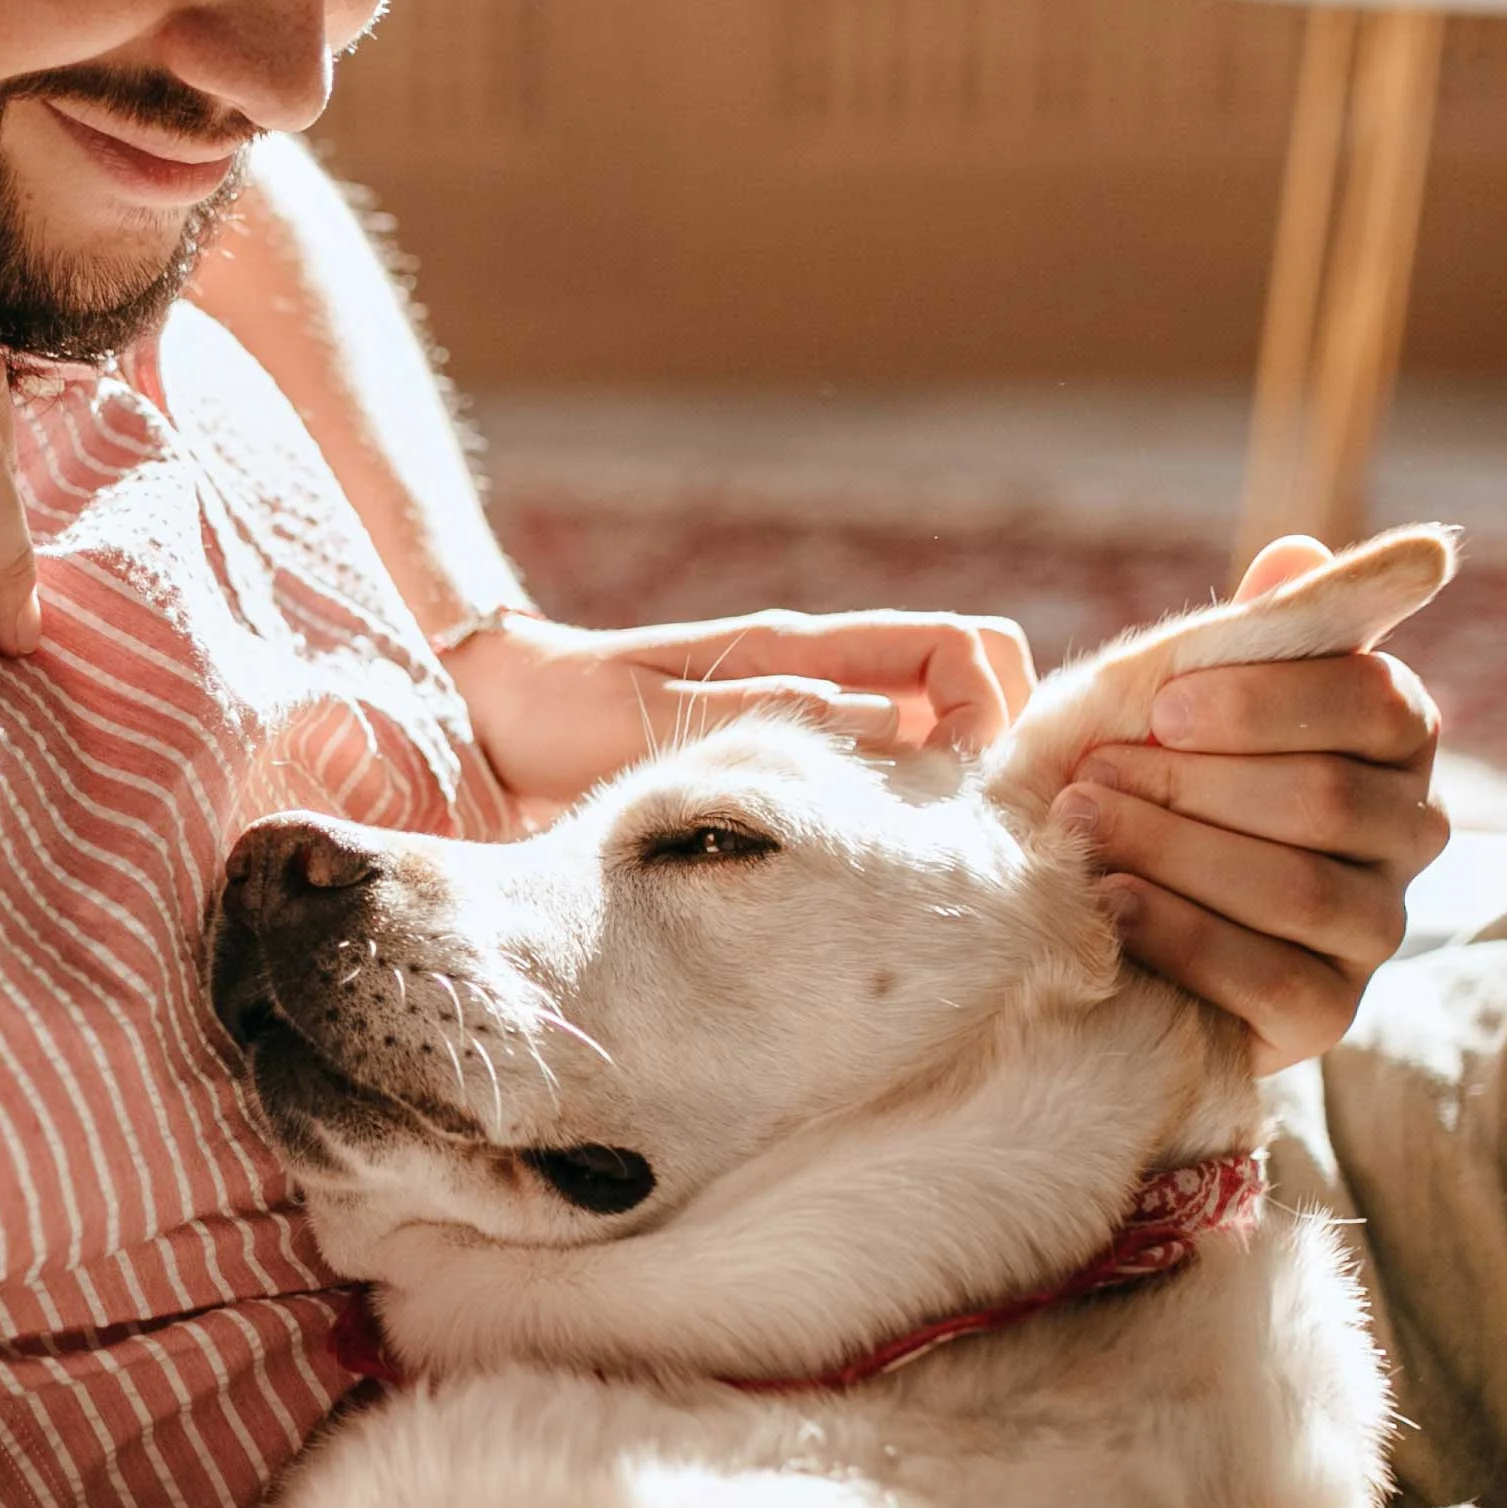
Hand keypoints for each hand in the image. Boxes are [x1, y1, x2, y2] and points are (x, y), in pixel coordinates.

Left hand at [448, 607, 1037, 812]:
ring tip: (940, 853)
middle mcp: (824, 672)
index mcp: (803, 650)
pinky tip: (882, 862)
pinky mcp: (790, 749)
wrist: (504, 714)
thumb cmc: (569, 715)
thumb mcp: (668, 716)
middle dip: (1002, 736)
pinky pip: (882, 761)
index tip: (972, 782)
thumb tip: (895, 724)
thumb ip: (777, 715)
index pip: (957, 645)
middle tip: (977, 823)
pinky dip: (908, 799)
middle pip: (970, 675)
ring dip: (959, 774)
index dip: (994, 705)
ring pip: (934, 724)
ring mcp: (812, 708)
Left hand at [1058, 539, 1448, 1072]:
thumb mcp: (1183, 681)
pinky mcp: (1329, 1014)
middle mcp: (1409, 831)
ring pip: (1300, 890)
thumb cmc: (1137, 763)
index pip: (1374, 704)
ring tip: (1082, 824)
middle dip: (1194, 783)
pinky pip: (1273, 979)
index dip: (1267, 704)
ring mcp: (1376, 929)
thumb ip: (1268, 621)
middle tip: (1092, 774)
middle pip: (1328, 801)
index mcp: (1394, 733)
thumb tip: (1343, 549)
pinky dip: (1182, 935)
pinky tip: (1111, 904)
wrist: (1073, 890)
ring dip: (1174, 852)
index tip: (1164, 704)